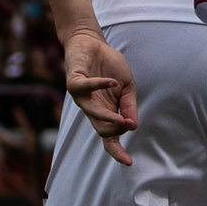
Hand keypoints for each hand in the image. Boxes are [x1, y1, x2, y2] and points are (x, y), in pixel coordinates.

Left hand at [64, 29, 139, 165]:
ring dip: (107, 118)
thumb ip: (129, 105)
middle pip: (102, 130)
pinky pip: (85, 87)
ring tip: (121, 121)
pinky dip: (99, 85)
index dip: (117, 151)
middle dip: (115, 132)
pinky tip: (111, 82)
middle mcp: (92, 108)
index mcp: (106, 112)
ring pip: (92, 113)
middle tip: (127, 125)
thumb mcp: (127, 87)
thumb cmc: (110, 66)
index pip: (110, 138)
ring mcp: (81, 97)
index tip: (128, 162)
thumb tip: (132, 126)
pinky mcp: (74, 82)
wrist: (92, 43)